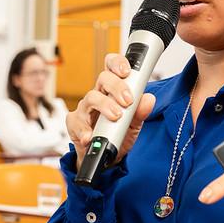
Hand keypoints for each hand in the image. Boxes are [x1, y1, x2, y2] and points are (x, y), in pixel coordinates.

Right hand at [67, 53, 155, 167]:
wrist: (105, 159)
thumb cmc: (117, 135)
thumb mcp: (133, 126)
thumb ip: (140, 113)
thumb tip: (149, 99)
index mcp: (112, 91)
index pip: (111, 68)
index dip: (117, 63)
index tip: (126, 71)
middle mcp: (98, 96)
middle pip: (102, 78)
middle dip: (116, 86)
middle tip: (127, 100)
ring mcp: (85, 109)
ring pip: (90, 97)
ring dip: (104, 105)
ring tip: (115, 116)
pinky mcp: (75, 124)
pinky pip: (77, 123)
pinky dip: (84, 130)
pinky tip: (91, 136)